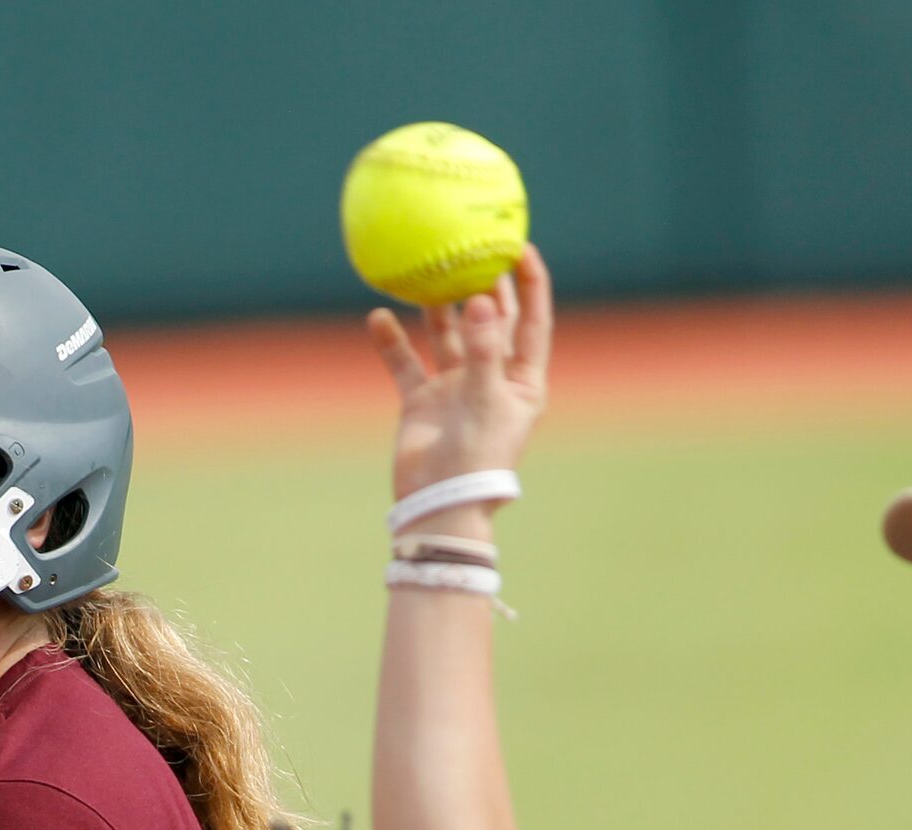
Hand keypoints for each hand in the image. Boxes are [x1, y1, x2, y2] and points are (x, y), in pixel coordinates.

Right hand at [368, 242, 552, 502]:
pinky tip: (378, 317)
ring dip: (435, 305)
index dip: (531, 282)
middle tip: (469, 244)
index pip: (533, 321)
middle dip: (481, 282)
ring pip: (445, 334)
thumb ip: (483, 349)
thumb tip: (480, 299)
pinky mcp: (422, 400)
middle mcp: (491, 377)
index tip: (520, 245)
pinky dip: (392, 342)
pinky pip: (406, 362)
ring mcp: (455, 387)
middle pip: (489, 319)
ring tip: (424, 272)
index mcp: (522, 380)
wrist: (438, 504)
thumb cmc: (476, 458)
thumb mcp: (486, 400)